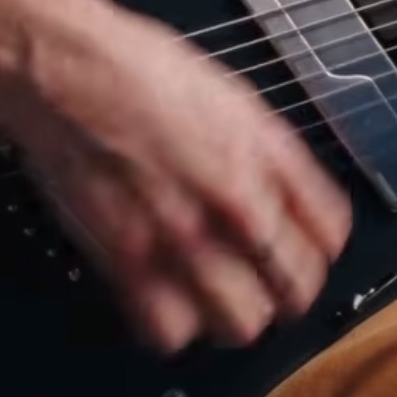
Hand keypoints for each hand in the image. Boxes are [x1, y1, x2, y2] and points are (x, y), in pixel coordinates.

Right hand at [0, 5, 353, 353]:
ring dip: (238, 315)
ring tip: (225, 299)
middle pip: (296, 287)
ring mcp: (182, 235)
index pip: (329, 231)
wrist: (66, 71)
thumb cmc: (134, 67)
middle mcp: (231, 199)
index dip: (324, 246)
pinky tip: (172, 302)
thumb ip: (268, 150)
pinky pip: (170, 330)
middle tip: (272, 281)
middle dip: (290, 290)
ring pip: (242, 322)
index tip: (313, 249)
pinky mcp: (128, 260)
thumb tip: (292, 190)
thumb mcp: (230, 95)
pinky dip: (174, 326)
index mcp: (264, 153)